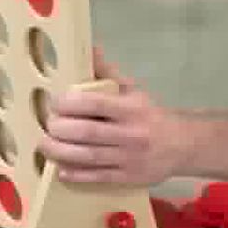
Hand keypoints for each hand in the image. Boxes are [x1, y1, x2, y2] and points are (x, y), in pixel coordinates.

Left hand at [40, 50, 186, 190]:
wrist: (183, 146)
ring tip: (44, 145)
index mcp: (131, 109)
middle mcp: (130, 134)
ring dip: (60, 152)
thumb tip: (90, 49)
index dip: (69, 103)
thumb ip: (108, 74)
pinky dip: (76, 173)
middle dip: (60, 128)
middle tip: (48, 124)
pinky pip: (97, 177)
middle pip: (87, 132)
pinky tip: (60, 169)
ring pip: (88, 156)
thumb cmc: (150, 115)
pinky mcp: (127, 178)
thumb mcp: (134, 92)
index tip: (54, 102)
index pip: (95, 104)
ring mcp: (129, 158)